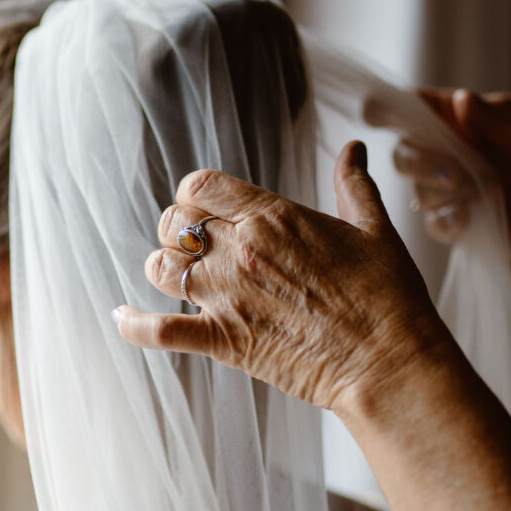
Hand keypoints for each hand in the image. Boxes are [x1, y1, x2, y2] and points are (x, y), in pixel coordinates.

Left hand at [113, 142, 452, 418]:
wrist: (389, 361)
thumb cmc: (388, 297)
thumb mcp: (374, 229)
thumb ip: (354, 184)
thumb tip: (353, 150)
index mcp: (272, 217)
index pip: (201, 185)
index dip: (194, 193)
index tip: (204, 206)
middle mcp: (240, 251)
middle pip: (174, 224)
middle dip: (177, 230)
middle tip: (193, 246)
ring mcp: (227, 297)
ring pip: (160, 269)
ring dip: (163, 269)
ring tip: (176, 276)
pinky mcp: (224, 342)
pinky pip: (158, 330)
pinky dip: (133, 325)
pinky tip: (121, 318)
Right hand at [395, 91, 510, 284]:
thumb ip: (498, 113)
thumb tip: (461, 101)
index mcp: (456, 119)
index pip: (412, 109)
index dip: (387, 107)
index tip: (374, 109)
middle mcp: (445, 153)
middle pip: (403, 153)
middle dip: (420, 160)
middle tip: (455, 171)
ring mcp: (449, 191)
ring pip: (417, 191)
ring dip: (445, 191)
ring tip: (489, 190)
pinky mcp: (460, 226)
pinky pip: (436, 224)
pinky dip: (449, 219)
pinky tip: (471, 215)